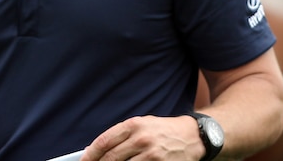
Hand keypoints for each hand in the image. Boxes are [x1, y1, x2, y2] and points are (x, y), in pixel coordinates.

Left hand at [81, 115, 204, 160]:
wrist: (193, 136)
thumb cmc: (162, 130)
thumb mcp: (142, 125)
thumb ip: (121, 136)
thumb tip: (96, 151)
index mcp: (133, 125)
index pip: (104, 142)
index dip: (90, 155)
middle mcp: (141, 139)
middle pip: (111, 159)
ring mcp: (152, 154)